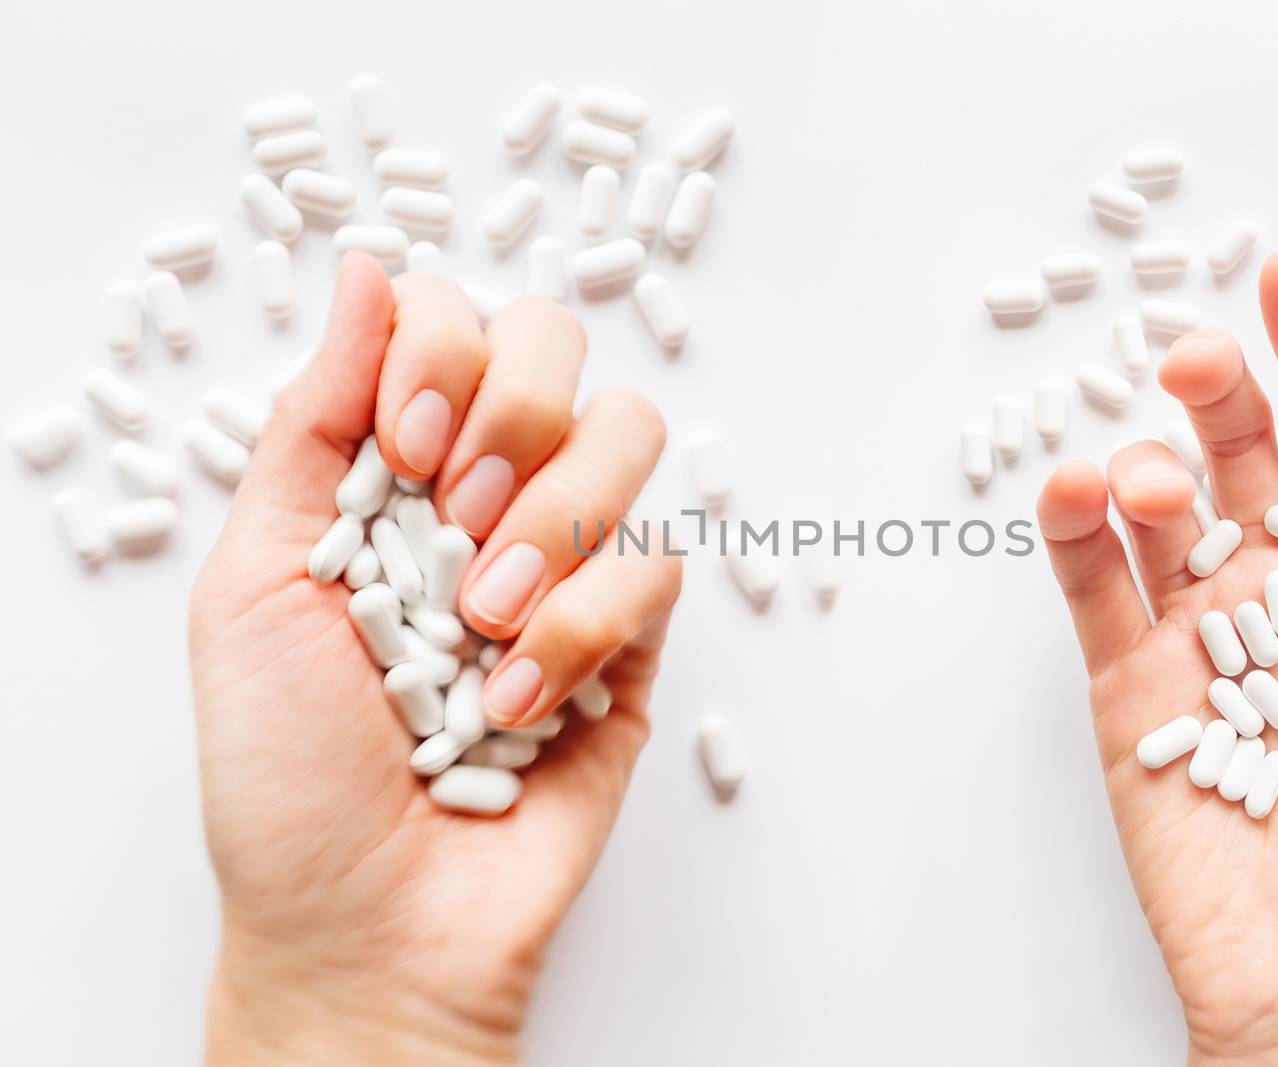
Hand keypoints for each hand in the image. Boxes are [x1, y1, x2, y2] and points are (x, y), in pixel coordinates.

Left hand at [190, 254, 682, 1065]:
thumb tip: (368, 270)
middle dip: (514, 413)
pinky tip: (516, 706)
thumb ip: (315, 420)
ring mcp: (568, 562)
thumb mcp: (252, 581)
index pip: (452, 317)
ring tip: (481, 622)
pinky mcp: (635, 640)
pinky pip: (658, 564)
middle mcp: (488, 496)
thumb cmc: (287, 774)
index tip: (405, 446)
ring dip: (552, 522)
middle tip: (455, 515)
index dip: (442, 352)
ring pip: (631, 434)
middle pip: (557, 343)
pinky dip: (582, 631)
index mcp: (391, 469)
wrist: (368, 923)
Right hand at [1035, 250, 1277, 1064]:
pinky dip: (1074, 538)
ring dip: (1144, 467)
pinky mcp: (1125, 687)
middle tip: (1196, 354)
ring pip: (1157, 513)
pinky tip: (1076, 498)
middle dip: (1218, 389)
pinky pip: (1092, 593)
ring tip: (1147, 473)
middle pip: (1239, 455)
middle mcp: (1276, 594)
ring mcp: (1195, 637)